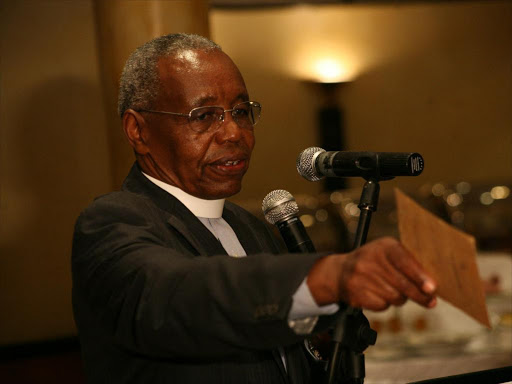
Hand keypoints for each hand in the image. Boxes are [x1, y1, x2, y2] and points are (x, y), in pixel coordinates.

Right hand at [307, 237, 436, 310]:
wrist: (340, 272)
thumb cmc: (374, 263)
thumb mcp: (390, 254)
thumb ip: (410, 265)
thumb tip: (431, 287)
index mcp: (383, 246)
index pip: (404, 262)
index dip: (419, 276)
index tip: (432, 288)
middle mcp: (370, 259)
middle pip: (402, 284)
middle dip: (419, 295)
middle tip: (430, 301)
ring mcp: (361, 277)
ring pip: (395, 297)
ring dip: (400, 298)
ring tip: (394, 291)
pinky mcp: (356, 293)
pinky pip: (382, 305)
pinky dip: (385, 304)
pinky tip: (379, 295)